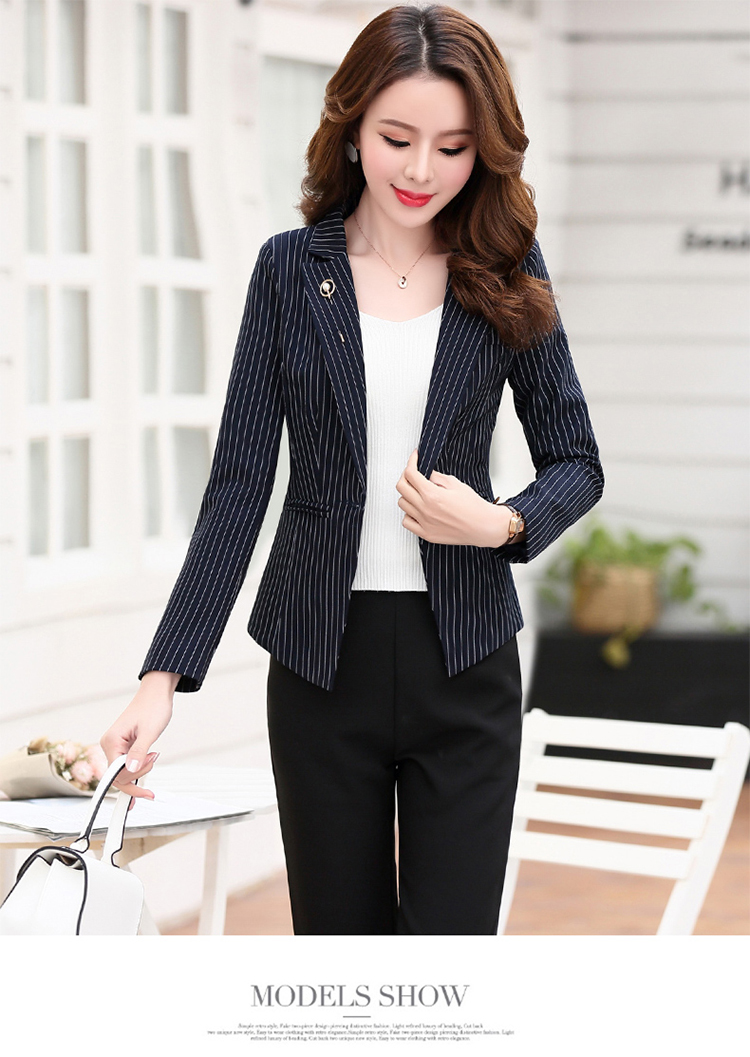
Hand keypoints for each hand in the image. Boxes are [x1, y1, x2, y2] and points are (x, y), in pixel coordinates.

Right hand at [99, 671, 177, 809]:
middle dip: (138, 774)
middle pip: (118, 776)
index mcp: (111, 741)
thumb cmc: (153, 707)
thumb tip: (131, 770)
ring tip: (153, 756)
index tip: (145, 793)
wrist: (156, 693)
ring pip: (123, 772)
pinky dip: (136, 771)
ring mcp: (115, 746)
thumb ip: (139, 752)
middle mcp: (109, 745)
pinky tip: (142, 780)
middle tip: (154, 758)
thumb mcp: (149, 731)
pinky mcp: (123, 746)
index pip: (115, 774)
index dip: (131, 785)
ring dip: (139, 771)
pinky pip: (126, 765)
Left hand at [396, 449, 512, 547]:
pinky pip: (406, 521)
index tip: (414, 458)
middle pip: (401, 487)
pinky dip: (409, 513)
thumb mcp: (455, 484)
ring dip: (407, 495)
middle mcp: (425, 509)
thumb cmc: (474, 507)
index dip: (411, 462)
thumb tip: (425, 473)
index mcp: (432, 495)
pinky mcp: (426, 534)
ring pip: (402, 504)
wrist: (483, 526)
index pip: (410, 474)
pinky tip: (417, 510)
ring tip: (418, 492)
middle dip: (406, 476)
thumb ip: (436, 477)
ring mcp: (424, 523)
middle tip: (413, 473)